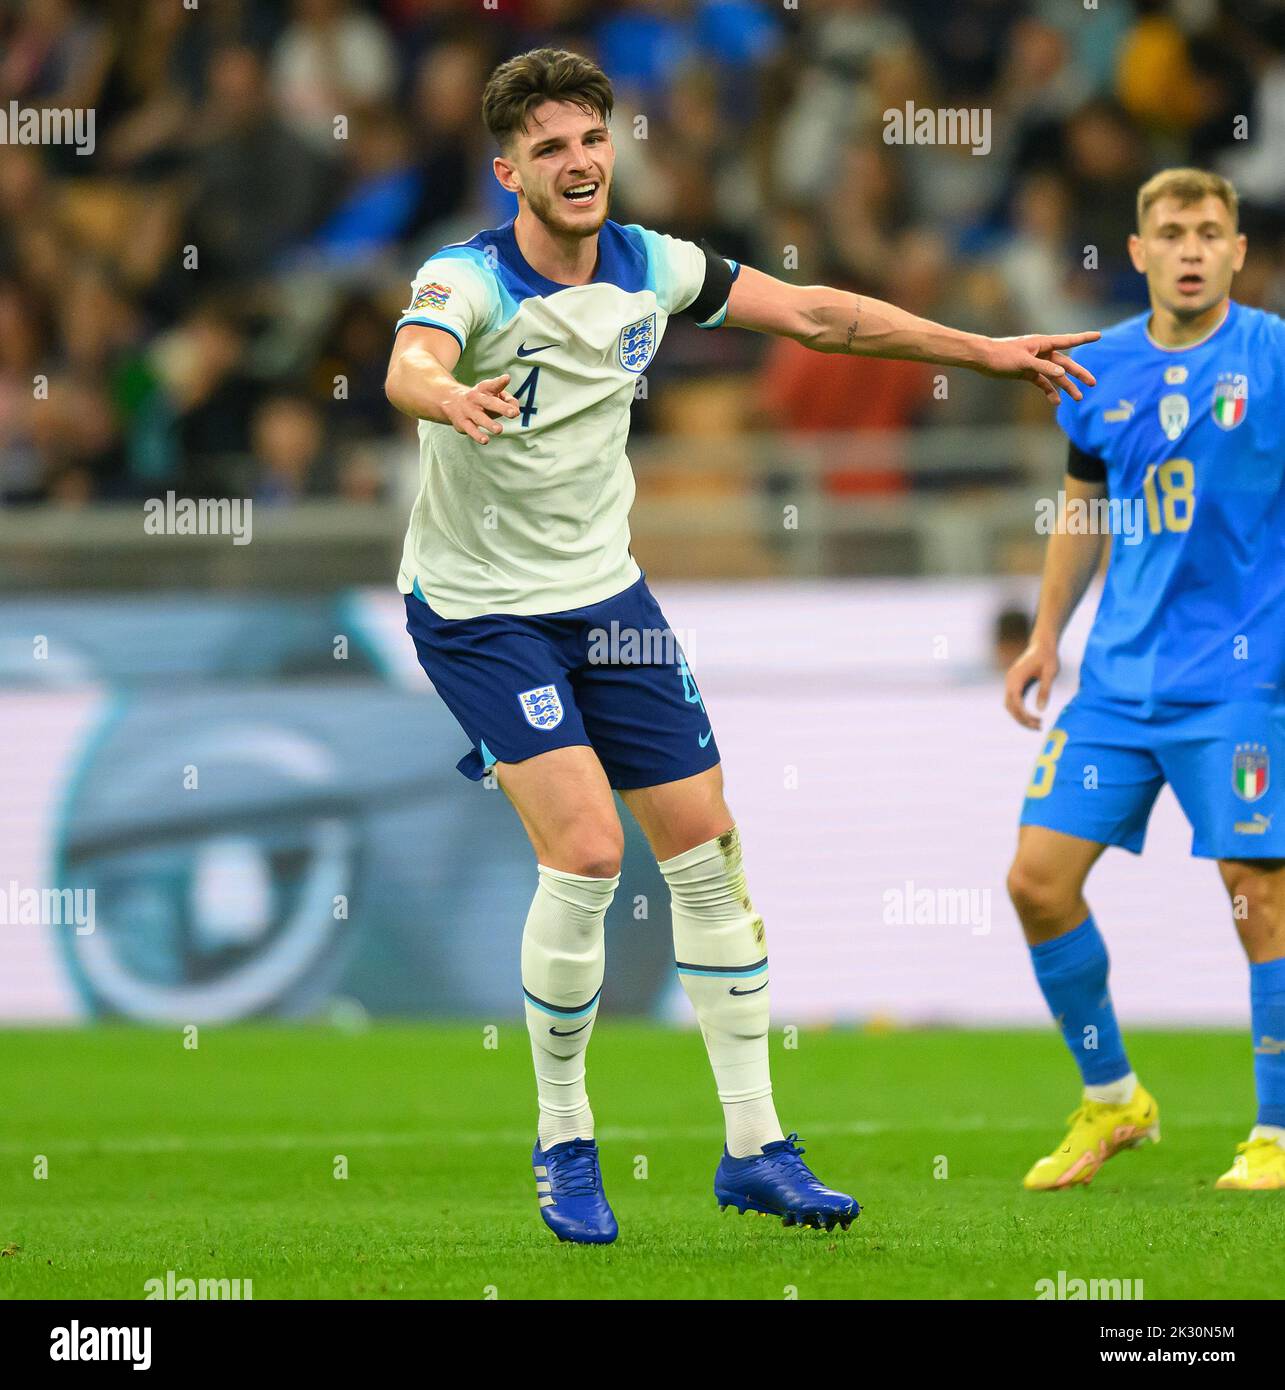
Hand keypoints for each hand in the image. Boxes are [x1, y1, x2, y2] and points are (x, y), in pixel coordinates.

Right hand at [442, 374, 519, 443]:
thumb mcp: (492, 395)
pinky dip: (477, 436)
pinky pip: (471, 430)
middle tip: (514, 413)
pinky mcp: (463, 423)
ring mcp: (469, 411)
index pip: (493, 385)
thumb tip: (516, 410)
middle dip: (502, 408)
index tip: (506, 379)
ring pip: (479, 418)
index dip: (500, 382)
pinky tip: (485, 440)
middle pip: (489, 402)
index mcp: (484, 389)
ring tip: (499, 430)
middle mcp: (476, 398)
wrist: (450, 401)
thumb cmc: (481, 400)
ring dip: (489, 424)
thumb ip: (508, 400)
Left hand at [979, 332, 1100, 403]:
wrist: (983, 359)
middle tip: (1092, 383)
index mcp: (1043, 343)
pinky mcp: (1028, 373)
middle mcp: (1042, 352)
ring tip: (1078, 398)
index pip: (1068, 341)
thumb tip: (1062, 374)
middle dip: (1079, 373)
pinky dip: (1049, 391)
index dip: (1084, 338)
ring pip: (1055, 375)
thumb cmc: (1002, 355)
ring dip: (1066, 386)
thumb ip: (1043, 367)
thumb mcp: (1023, 362)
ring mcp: (1036, 363)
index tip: (1099, 336)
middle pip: (1065, 363)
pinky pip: (1042, 383)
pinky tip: (1056, 401)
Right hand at [1004, 637, 1059, 729]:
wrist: (1042, 644)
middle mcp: (1010, 680)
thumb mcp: (1050, 673)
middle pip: (1010, 706)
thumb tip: (1041, 710)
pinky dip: (1021, 710)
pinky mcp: (1015, 683)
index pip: (1015, 702)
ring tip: (1037, 724)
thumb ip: (1045, 690)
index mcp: (1016, 678)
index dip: (1024, 715)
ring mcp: (1011, 682)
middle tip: (1038, 727)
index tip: (1037, 722)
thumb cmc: (1048, 656)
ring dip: (1021, 716)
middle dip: (1022, 719)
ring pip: (1010, 705)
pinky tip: (1033, 715)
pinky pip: (1014, 701)